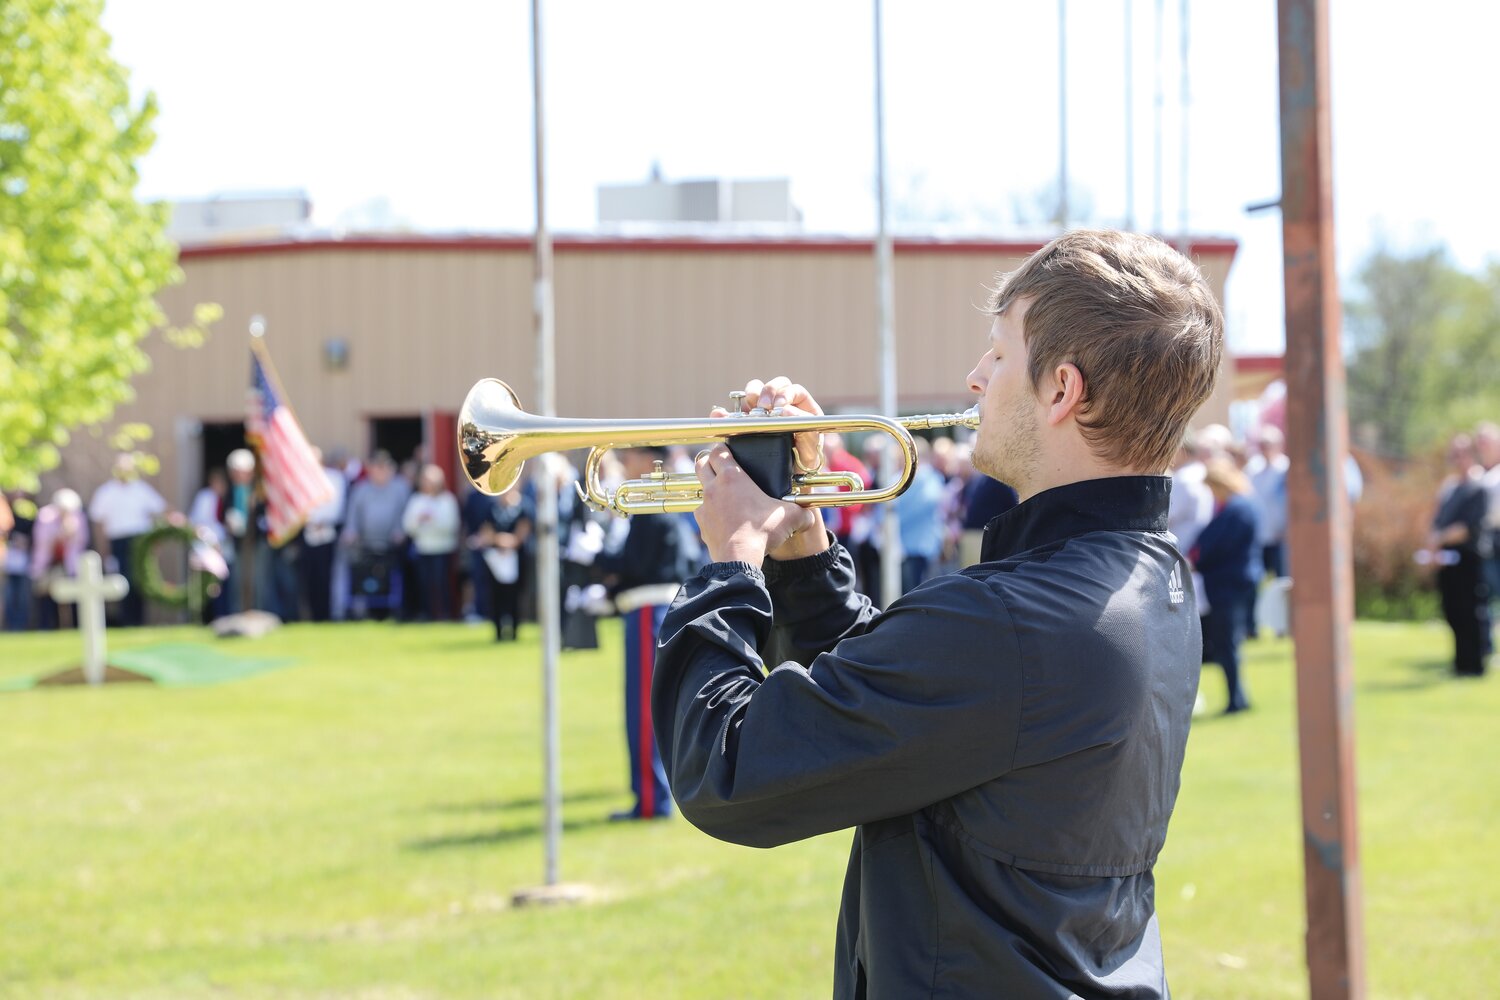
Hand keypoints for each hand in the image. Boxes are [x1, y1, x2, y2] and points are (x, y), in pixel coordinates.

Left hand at [694, 444, 821, 564]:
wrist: (740, 557)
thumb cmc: (763, 532)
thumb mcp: (791, 517)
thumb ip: (803, 512)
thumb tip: (810, 516)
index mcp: (733, 477)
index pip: (719, 450)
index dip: (723, 448)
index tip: (729, 450)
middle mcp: (714, 488)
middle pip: (701, 463)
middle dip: (709, 462)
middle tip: (720, 466)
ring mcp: (704, 506)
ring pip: (700, 488)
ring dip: (709, 488)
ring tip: (722, 494)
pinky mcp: (701, 524)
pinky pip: (701, 512)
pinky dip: (709, 512)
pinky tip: (722, 518)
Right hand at [711, 375, 825, 477]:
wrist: (788, 483)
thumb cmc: (804, 465)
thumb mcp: (810, 451)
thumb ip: (807, 433)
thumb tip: (787, 411)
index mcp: (802, 408)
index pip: (793, 390)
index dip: (785, 394)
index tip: (779, 407)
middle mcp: (781, 406)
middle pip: (774, 386)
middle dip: (767, 392)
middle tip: (763, 407)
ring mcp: (763, 412)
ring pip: (754, 391)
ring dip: (751, 395)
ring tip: (748, 410)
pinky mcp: (746, 423)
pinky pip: (734, 411)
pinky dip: (726, 412)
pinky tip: (721, 414)